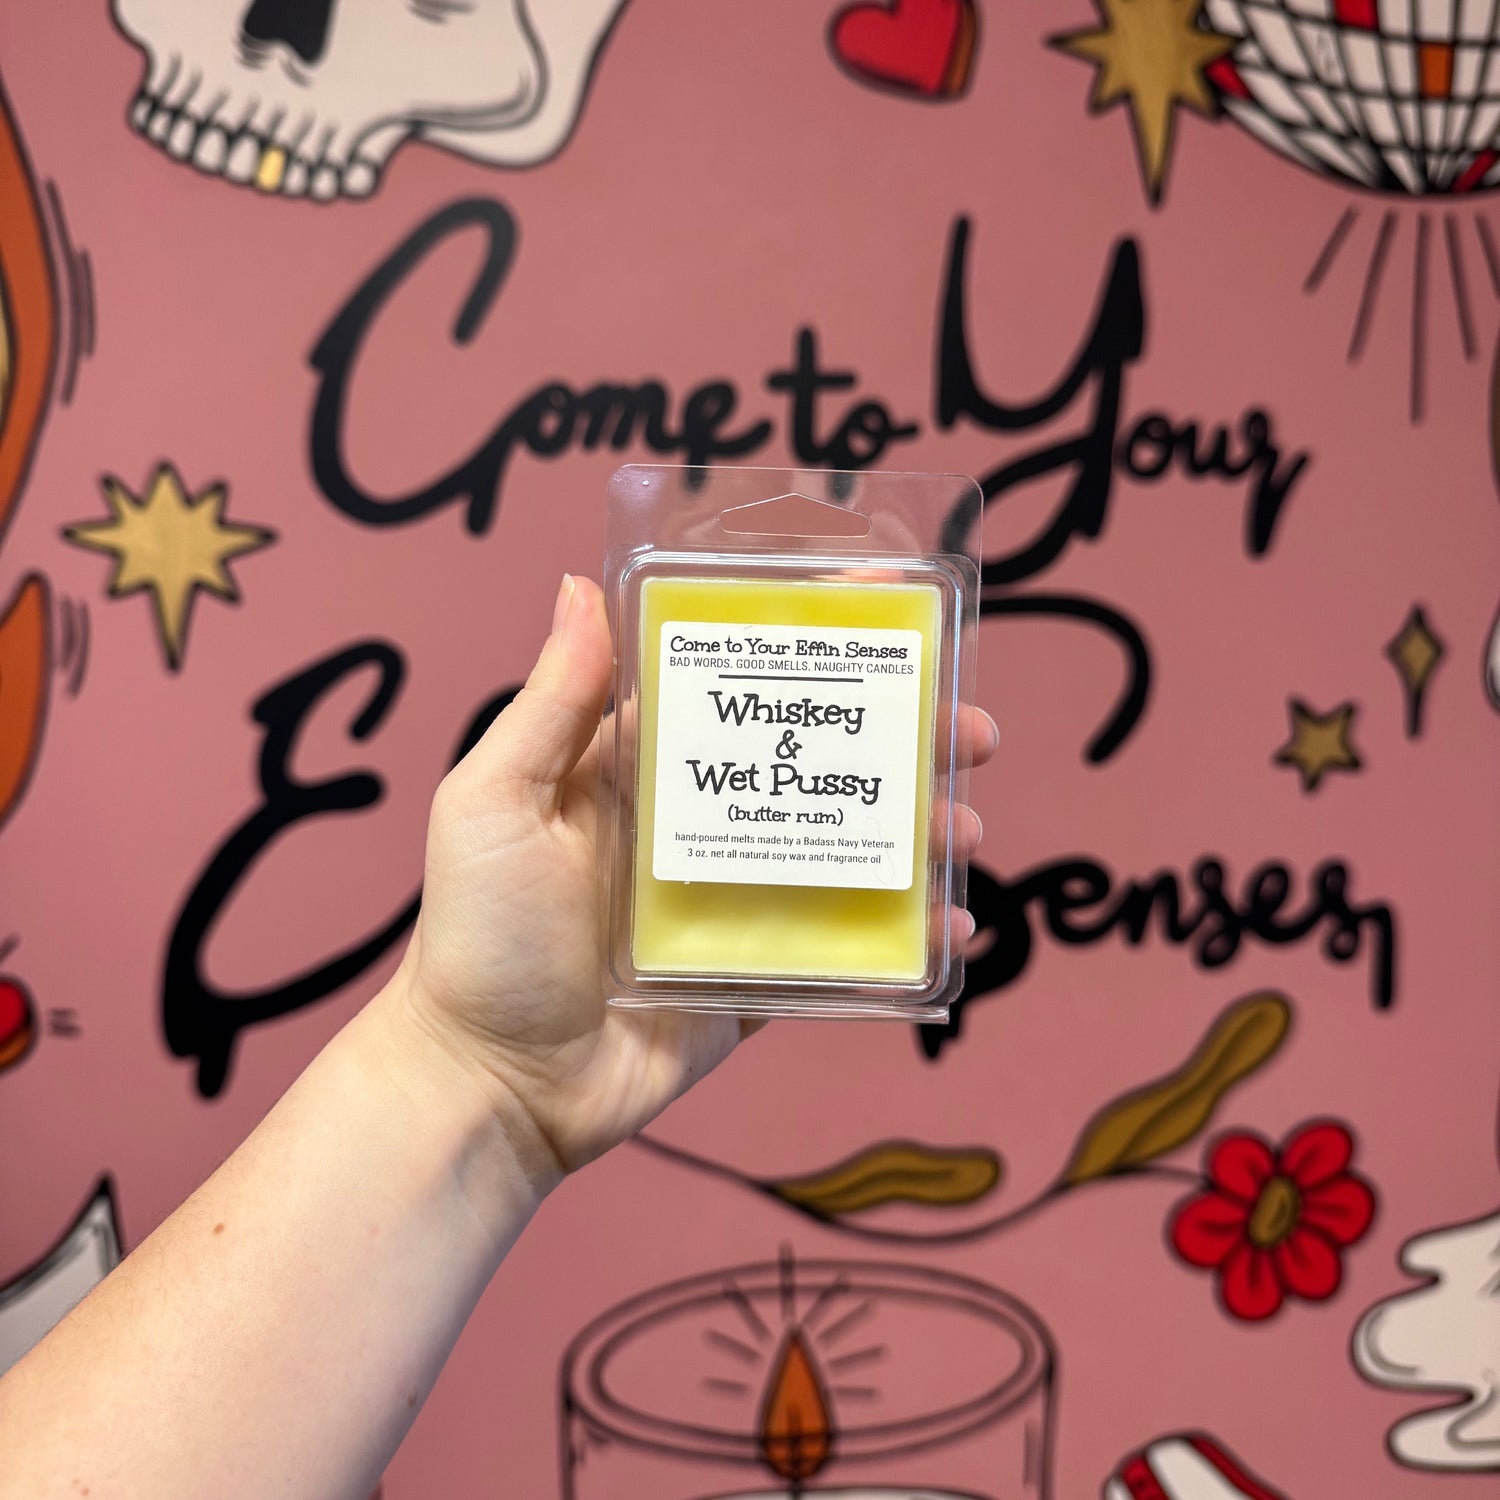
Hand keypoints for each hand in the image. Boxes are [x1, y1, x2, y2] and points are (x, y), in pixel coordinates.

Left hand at [386, 575, 996, 1189]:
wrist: (493, 1085)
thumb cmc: (478, 937)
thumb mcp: (496, 802)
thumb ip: (550, 704)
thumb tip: (578, 585)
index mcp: (645, 768)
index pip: (739, 681)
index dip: (812, 638)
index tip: (890, 600)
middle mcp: (700, 824)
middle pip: (817, 762)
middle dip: (902, 739)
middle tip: (970, 731)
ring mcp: (737, 902)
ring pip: (847, 850)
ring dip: (918, 834)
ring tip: (964, 832)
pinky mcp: (758, 978)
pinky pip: (846, 952)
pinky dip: (905, 942)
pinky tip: (952, 931)